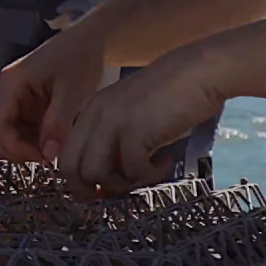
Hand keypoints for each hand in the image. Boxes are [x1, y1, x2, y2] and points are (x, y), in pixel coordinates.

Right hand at [0, 33, 108, 165]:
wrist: (89, 42)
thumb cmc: (80, 58)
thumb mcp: (74, 90)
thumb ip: (59, 121)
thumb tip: (49, 154)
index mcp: (11, 84)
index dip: (15, 147)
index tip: (43, 157)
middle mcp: (7, 92)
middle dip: (15, 149)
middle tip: (45, 158)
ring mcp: (15, 99)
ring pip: (5, 133)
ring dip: (24, 147)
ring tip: (52, 150)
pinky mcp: (26, 105)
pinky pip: (20, 130)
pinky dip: (33, 141)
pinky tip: (54, 141)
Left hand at [59, 46, 229, 196]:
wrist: (200, 71)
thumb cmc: (172, 96)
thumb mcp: (131, 116)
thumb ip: (114, 142)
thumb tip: (107, 184)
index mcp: (88, 111)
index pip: (65, 155)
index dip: (79, 180)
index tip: (101, 191)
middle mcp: (92, 115)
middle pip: (70, 168)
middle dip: (90, 190)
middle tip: (117, 194)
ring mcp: (111, 121)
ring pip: (95, 173)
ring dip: (123, 184)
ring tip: (147, 173)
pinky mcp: (135, 130)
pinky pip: (132, 170)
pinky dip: (150, 175)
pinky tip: (165, 161)